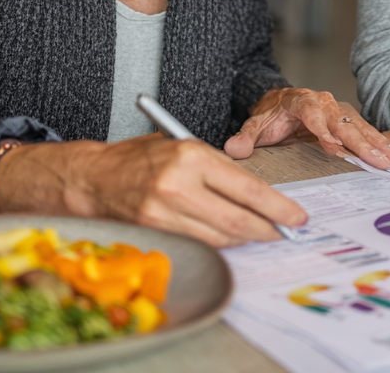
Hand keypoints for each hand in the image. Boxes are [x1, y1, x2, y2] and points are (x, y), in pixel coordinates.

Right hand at [0, 135, 306, 248]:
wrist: (94, 178)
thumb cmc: (141, 157)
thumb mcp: (183, 146)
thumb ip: (216, 168)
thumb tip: (255, 193)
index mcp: (191, 155)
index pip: (247, 188)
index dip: (277, 206)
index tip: (296, 216)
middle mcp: (179, 185)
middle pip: (238, 218)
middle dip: (269, 228)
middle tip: (286, 231)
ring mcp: (164, 213)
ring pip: (220, 236)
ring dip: (245, 239)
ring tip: (261, 234)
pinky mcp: (155, 232)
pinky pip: (199, 243)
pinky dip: (219, 243)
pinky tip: (230, 238)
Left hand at [223, 88, 389, 168]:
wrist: (280, 103)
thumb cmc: (271, 115)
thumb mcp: (254, 125)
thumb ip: (245, 137)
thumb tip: (233, 149)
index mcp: (301, 102)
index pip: (313, 114)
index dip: (323, 130)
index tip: (333, 148)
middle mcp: (323, 103)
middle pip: (342, 122)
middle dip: (360, 141)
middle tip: (376, 159)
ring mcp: (337, 111)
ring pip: (357, 126)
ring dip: (374, 142)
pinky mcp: (346, 120)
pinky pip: (363, 130)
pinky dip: (378, 141)